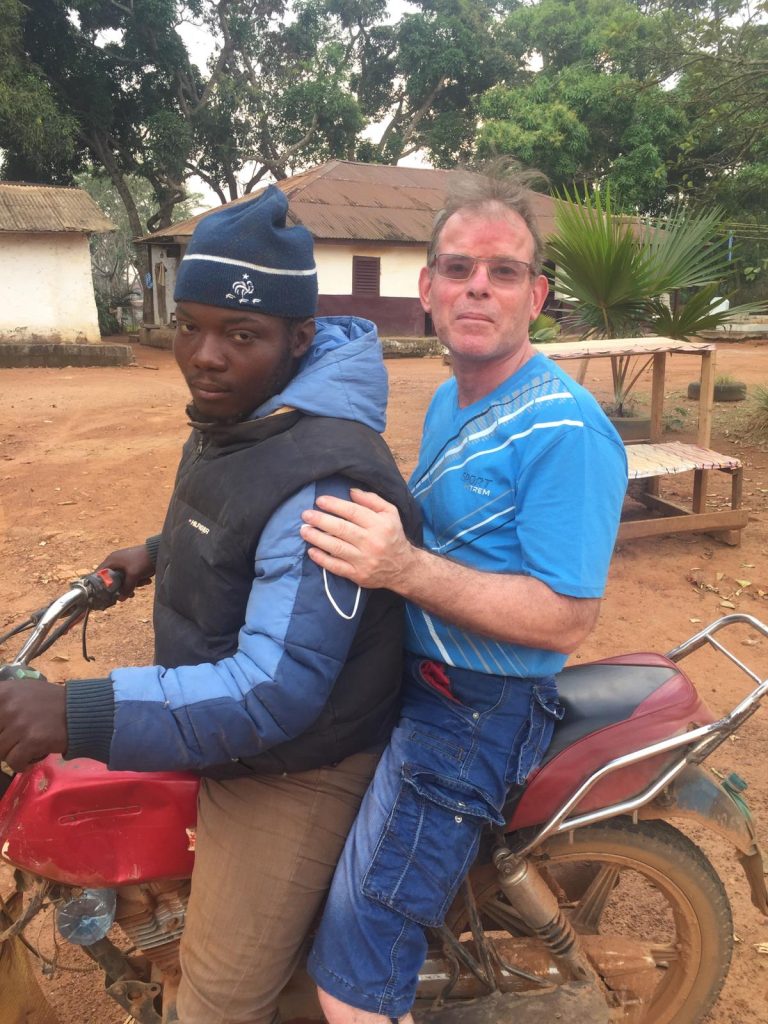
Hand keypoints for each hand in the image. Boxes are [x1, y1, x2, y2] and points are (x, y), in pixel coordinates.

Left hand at [0, 667, 66, 771]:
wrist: (80, 710)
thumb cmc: (50, 702)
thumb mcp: (21, 691)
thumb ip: (2, 703)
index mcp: (3, 692)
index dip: (0, 729)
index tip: (6, 731)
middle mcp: (8, 706)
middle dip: (5, 742)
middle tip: (18, 739)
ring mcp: (20, 723)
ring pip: (0, 752)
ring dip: (13, 754)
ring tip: (26, 747)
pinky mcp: (31, 740)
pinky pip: (14, 762)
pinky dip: (21, 764)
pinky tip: (30, 758)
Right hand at [98, 545, 154, 597]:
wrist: (159, 552)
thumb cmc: (143, 561)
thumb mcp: (133, 576)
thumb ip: (126, 588)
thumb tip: (121, 599)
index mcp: (111, 560)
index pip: (99, 573)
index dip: (102, 584)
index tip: (107, 594)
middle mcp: (116, 561)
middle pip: (113, 579)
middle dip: (122, 587)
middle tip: (131, 594)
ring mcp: (124, 562)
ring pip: (124, 578)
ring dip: (133, 584)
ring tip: (144, 583)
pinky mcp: (133, 565)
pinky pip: (131, 576)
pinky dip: (138, 579)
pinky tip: (147, 580)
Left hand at [300, 488, 417, 591]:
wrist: (402, 567)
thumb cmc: (392, 535)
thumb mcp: (390, 513)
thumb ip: (371, 500)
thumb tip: (350, 491)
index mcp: (380, 525)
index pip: (353, 512)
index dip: (334, 505)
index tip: (319, 501)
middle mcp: (371, 542)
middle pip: (341, 529)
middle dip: (320, 520)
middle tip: (306, 515)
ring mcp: (363, 560)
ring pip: (336, 547)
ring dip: (317, 538)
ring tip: (304, 530)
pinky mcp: (357, 575)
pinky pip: (336, 567)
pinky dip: (322, 559)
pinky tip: (311, 551)